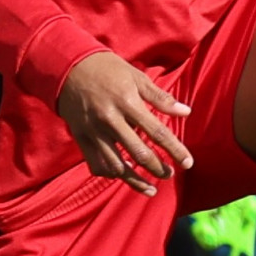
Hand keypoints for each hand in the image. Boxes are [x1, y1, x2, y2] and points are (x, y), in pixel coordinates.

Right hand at [55, 50, 193, 190]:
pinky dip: (111, 173)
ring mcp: (93, 131)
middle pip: (139, 153)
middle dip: (158, 168)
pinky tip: (123, 175)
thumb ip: (160, 98)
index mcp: (127, 102)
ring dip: (135, 180)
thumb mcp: (136, 77)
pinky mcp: (80, 137)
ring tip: (150, 187)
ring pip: (116, 165)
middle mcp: (110, 119)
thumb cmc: (108, 70)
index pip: (157, 132)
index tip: (188, 163)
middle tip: (169, 175)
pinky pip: (96, 163)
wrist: (68, 68)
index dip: (175, 150)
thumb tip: (186, 112)